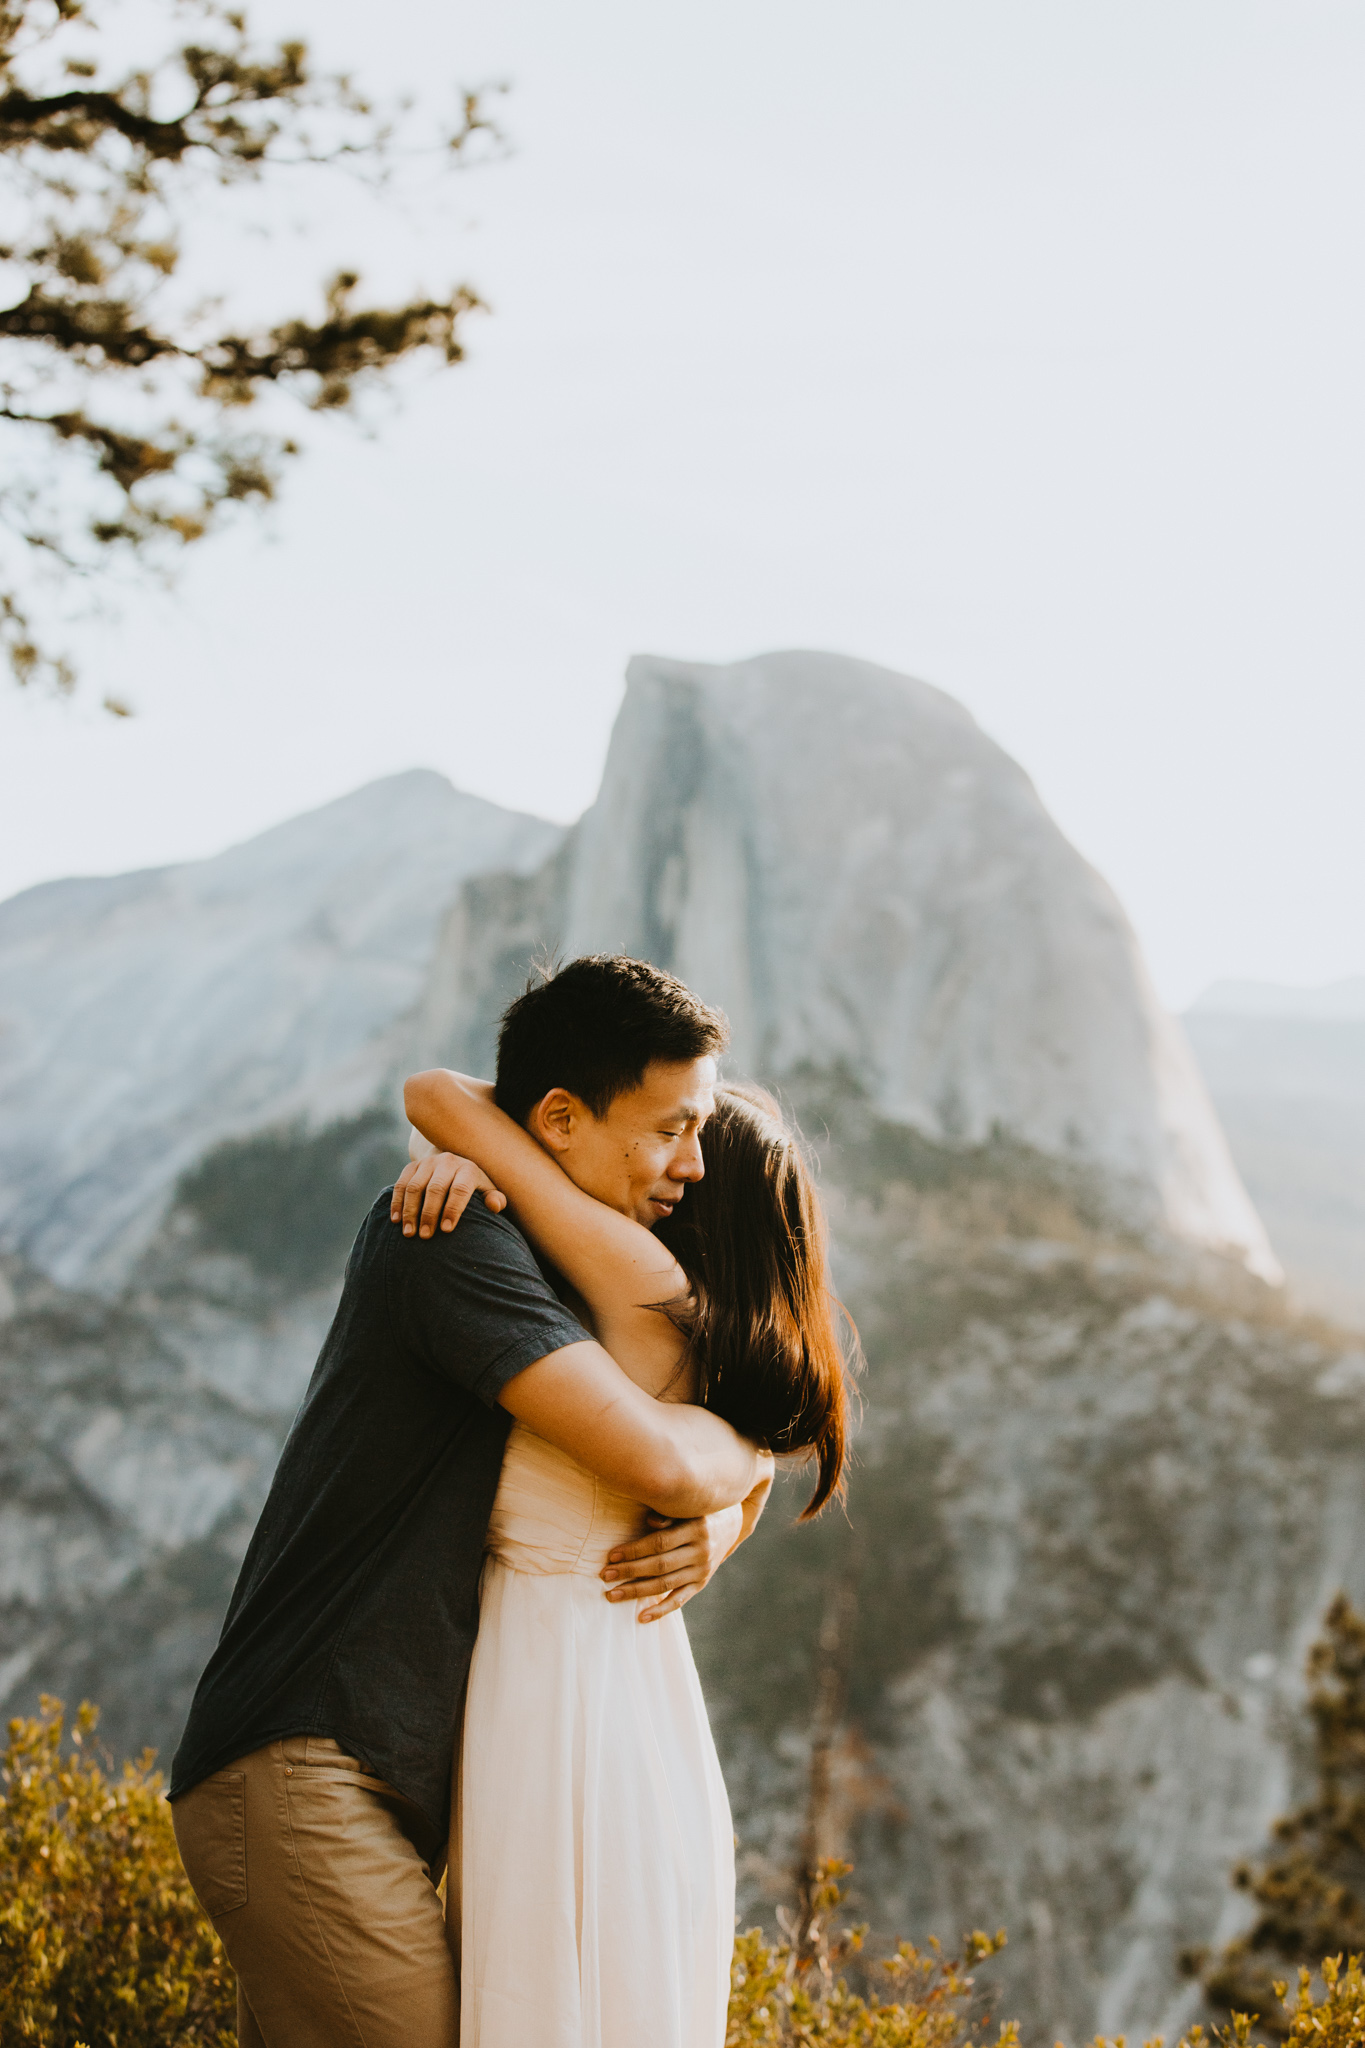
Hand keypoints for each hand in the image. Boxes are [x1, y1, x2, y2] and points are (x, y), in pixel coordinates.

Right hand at [390, 1152, 506, 1238]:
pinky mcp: (412, 1166)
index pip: (460, 1189)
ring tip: (409, 1233)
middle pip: (435, 1188)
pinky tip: (396, 1221)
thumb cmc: (473, 1187)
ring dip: (410, 1211)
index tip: (446, 1230)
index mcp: (468, 1169)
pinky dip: (397, 1203)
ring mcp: (427, 1163)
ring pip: (415, 1187)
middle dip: (429, 1214)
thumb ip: (495, 1200)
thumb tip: (495, 1206)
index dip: (453, 1209)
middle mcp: (447, 1162)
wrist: (453, 1163)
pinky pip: (401, 1184)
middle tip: (426, 1237)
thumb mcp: (487, 1191)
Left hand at [600, 1503, 744, 1623]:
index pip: (659, 1543)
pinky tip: (641, 1617)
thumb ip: (668, 1513)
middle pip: (660, 1565)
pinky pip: (679, 1601)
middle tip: (605, 1575)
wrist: (730, 1525)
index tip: (611, 1555)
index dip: (634, 1550)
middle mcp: (701, 1551)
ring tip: (612, 1595)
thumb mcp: (687, 1506)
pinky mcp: (701, 1584)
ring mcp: (702, 1570)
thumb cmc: (697, 1510)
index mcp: (696, 1528)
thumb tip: (648, 1521)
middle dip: (629, 1571)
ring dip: (637, 1591)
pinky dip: (660, 1610)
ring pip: (665, 1585)